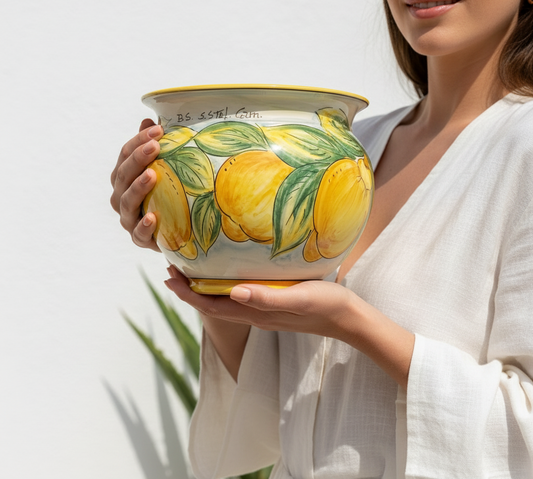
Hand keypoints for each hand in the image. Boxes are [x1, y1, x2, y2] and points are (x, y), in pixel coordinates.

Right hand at [110, 119, 163, 250]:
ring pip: (127, 202)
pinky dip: (144, 226)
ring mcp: (129, 218)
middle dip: (138, 158)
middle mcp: (121, 197)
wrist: (174, 231)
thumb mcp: (164, 169)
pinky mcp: (140, 239)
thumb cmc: (166, 194)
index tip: (158, 129)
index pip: (125, 155)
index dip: (138, 140)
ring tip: (152, 175)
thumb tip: (150, 120)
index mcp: (123, 178)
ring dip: (138, 187)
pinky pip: (139, 234)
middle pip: (123, 175)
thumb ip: (153, 147)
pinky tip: (153, 217)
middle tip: (156, 145)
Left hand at [165, 265, 414, 388]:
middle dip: (189, 290)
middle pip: (212, 305)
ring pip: (224, 302)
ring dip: (204, 289)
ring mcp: (263, 310)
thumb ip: (267, 298)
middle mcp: (254, 313)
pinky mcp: (273, 304)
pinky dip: (223, 287)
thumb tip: (233, 292)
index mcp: (254, 312)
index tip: (169, 277)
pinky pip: (239, 297)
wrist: (347, 318)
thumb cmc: (324, 305)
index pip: (211, 306)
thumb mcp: (298, 298)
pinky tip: (228, 273)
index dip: (187, 294)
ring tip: (191, 271)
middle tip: (172, 269)